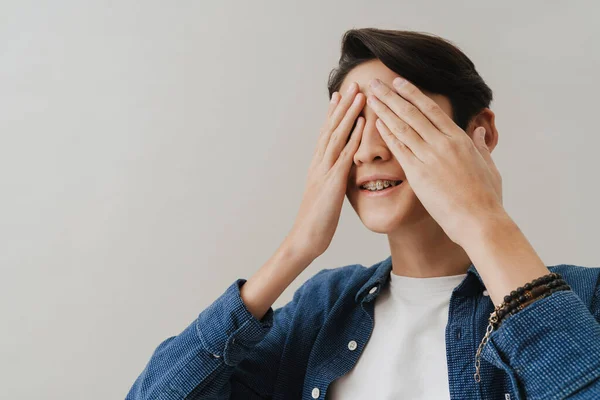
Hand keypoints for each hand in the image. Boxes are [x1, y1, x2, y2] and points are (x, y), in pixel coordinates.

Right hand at [287, 82, 365, 258]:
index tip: (342, 95)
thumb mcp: (325, 195)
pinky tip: (362, 124)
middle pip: (331, 128)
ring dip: (348, 114)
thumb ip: (331, 180)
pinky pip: (344, 155)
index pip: (327, 133)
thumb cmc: (317, 221)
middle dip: (343, 105)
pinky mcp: (332, 182)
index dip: (334, 113)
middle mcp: (319, 163)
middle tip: (353, 83)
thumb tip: (339, 172)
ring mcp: (324, 171)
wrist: (305, 238)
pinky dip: (352, 138)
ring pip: (337, 136)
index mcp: (318, 165)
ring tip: (359, 94)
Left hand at [366, 77, 503, 245]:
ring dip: (384, 110)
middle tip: (375, 81)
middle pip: (412, 112)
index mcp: (460, 139)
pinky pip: (399, 149)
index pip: (431, 109)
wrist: (480, 221)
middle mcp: (444, 143)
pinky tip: (375, 123)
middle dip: (391, 95)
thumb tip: (478, 131)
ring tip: (370, 97)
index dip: (412, 93)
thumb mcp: (488, 166)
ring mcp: (430, 157)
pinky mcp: (419, 174)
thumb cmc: (487, 198)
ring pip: (402, 127)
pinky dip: (387, 134)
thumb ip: (481, 146)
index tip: (398, 82)